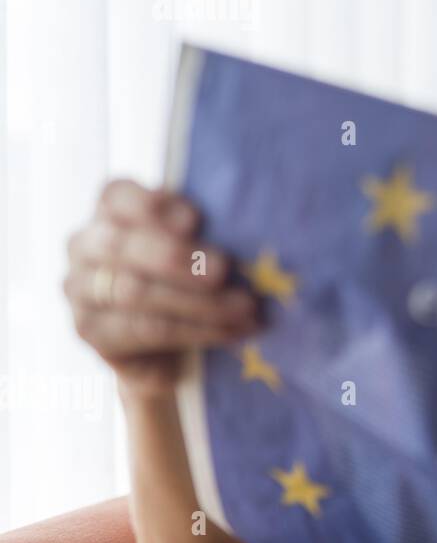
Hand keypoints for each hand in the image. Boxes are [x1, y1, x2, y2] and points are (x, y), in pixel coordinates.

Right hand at [64, 180, 260, 398]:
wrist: (168, 346)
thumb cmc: (193, 276)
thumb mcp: (200, 243)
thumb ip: (206, 229)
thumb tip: (248, 225)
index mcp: (111, 209)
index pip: (117, 196)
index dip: (153, 205)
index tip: (194, 219)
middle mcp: (85, 244)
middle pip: (124, 246)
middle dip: (179, 258)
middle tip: (225, 269)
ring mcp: (81, 289)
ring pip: (135, 292)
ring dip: (199, 301)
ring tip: (246, 307)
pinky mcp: (90, 332)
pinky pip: (145, 330)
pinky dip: (196, 330)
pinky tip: (232, 330)